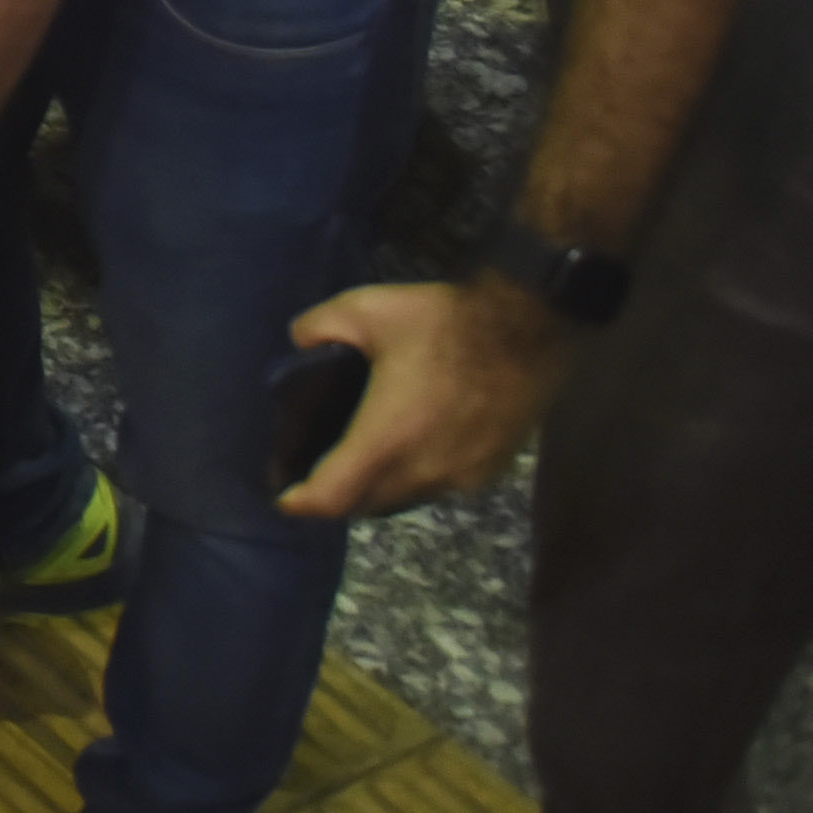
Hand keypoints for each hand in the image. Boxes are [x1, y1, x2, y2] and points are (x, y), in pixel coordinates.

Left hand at [276, 276, 573, 518]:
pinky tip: (406, 449)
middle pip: (366, 504)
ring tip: (356, 461)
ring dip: (377, 490)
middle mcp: (424, 471)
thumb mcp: (366, 308)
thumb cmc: (444, 323)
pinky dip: (412, 479)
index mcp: (387, 439)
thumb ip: (318, 327)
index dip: (303, 502)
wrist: (528, 330)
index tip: (283, 498)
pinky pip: (437, 489)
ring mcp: (461, 477)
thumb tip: (300, 343)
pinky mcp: (488, 471)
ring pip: (404, 500)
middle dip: (336, 496)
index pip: (335, 495)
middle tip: (314, 472)